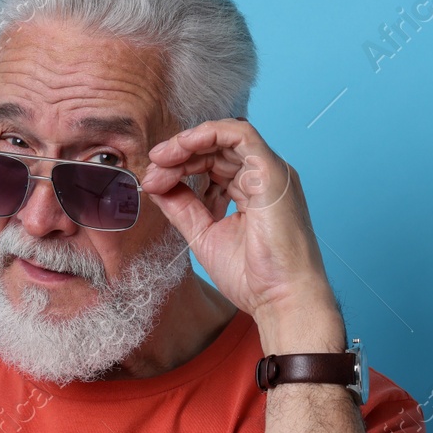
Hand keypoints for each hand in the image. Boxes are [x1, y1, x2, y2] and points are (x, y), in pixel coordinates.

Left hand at [141, 119, 342, 346]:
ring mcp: (269, 172)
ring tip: (160, 162)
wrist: (280, 299)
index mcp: (251, 191)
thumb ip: (182, 208)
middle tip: (152, 173)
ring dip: (187, 145)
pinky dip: (207, 134)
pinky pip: (240, 134)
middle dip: (178, 157)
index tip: (153, 182)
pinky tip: (182, 146)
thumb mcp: (204, 235)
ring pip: (224, 138)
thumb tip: (156, 185)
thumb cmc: (253, 277)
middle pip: (215, 150)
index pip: (212, 165)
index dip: (180, 168)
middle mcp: (262, 177)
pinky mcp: (271, 172)